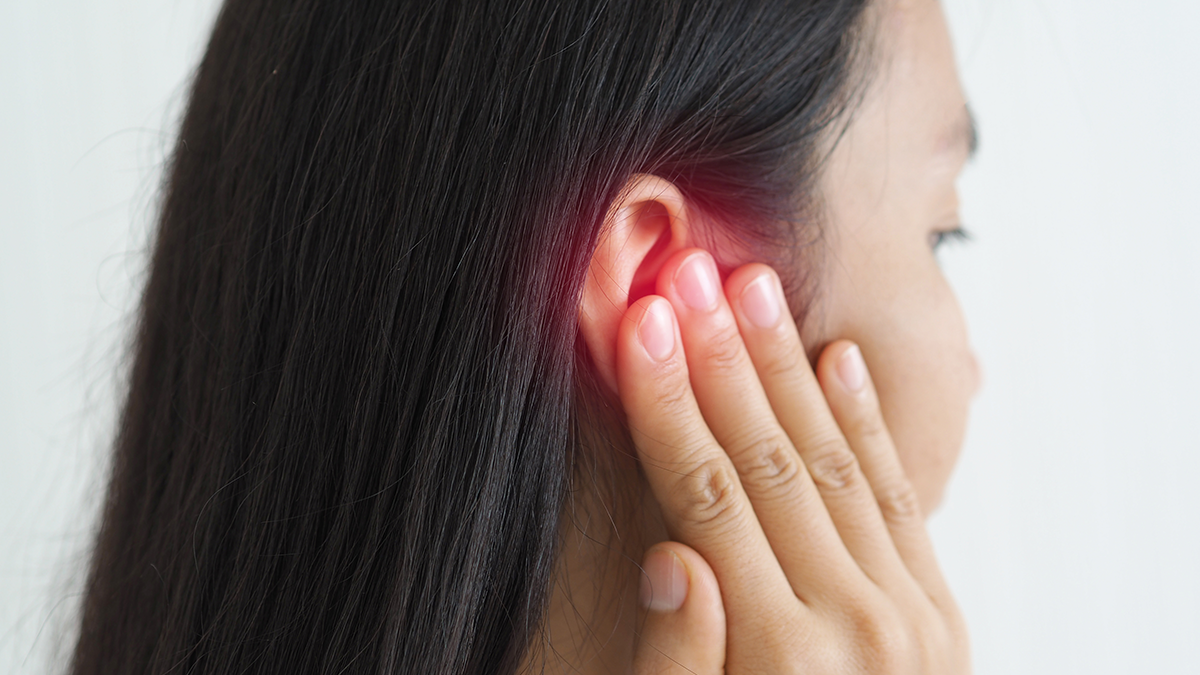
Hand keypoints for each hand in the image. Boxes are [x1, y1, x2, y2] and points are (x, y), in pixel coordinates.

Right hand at [618, 249, 969, 673]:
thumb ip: (678, 668)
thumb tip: (670, 556)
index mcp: (779, 658)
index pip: (705, 496)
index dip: (663, 402)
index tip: (634, 319)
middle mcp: (856, 627)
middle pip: (769, 461)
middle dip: (721, 359)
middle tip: (689, 270)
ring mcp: (911, 618)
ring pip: (834, 463)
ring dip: (789, 369)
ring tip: (753, 287)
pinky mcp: (939, 616)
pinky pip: (899, 497)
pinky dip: (864, 424)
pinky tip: (837, 361)